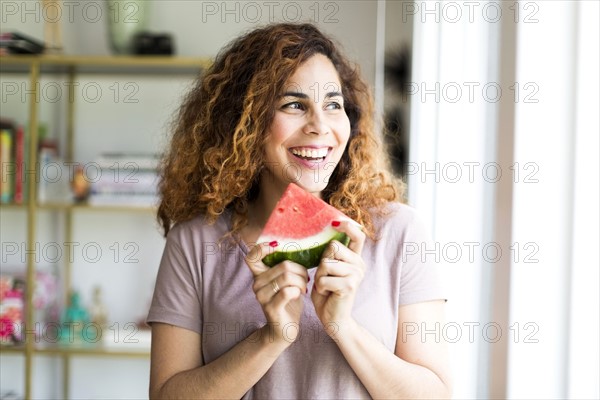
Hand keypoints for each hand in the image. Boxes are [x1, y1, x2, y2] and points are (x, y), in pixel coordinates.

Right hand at [245, 242, 308, 345]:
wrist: (285, 329)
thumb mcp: (285, 280)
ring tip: (304, 287)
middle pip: (282, 265)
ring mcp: (262, 297)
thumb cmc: (288, 301)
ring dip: (301, 281)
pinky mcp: (271, 308)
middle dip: (300, 270)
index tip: (278, 248)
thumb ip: (285, 266)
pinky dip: (298, 291)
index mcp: (259, 275)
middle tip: (306, 278)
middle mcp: (257, 285)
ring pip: (287, 277)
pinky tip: (300, 295)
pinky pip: (288, 291)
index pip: (251, 256)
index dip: (262, 248)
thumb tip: (298, 246)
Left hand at [311, 220, 365, 336]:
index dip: (347, 226)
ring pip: (326, 263)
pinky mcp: (350, 285)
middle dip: (322, 262)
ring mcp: (356, 274)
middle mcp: (359, 264)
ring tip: (325, 286)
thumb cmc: (327, 292)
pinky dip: (320, 287)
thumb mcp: (327, 268)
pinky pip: (324, 278)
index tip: (335, 222)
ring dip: (319, 276)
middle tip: (325, 277)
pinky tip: (327, 293)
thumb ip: (329, 254)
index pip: (358, 235)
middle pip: (333, 247)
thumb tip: (325, 234)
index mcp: (355, 258)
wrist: (333, 318)